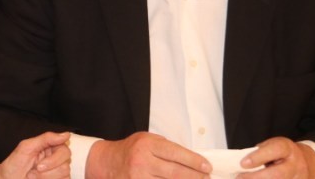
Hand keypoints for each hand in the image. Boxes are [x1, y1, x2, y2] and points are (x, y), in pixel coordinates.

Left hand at [0, 131, 70, 178]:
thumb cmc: (14, 165)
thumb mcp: (27, 147)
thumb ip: (46, 138)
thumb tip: (65, 134)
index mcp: (49, 149)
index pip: (64, 149)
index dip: (55, 158)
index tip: (40, 163)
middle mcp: (56, 161)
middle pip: (66, 163)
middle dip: (47, 169)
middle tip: (34, 170)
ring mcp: (57, 174)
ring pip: (64, 174)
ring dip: (45, 178)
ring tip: (32, 177)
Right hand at [86, 132, 211, 178]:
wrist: (107, 162)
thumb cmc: (131, 150)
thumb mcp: (147, 140)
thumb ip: (167, 148)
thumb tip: (192, 160)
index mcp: (147, 145)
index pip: (176, 153)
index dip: (194, 161)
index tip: (207, 167)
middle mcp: (142, 162)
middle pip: (176, 173)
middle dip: (196, 177)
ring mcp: (138, 178)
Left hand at [237, 137, 314, 177]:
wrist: (306, 162)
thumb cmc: (283, 154)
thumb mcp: (273, 146)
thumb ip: (260, 153)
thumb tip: (244, 164)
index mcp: (287, 149)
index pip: (274, 150)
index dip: (258, 157)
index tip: (243, 163)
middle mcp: (296, 165)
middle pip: (277, 174)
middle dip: (256, 178)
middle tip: (240, 177)